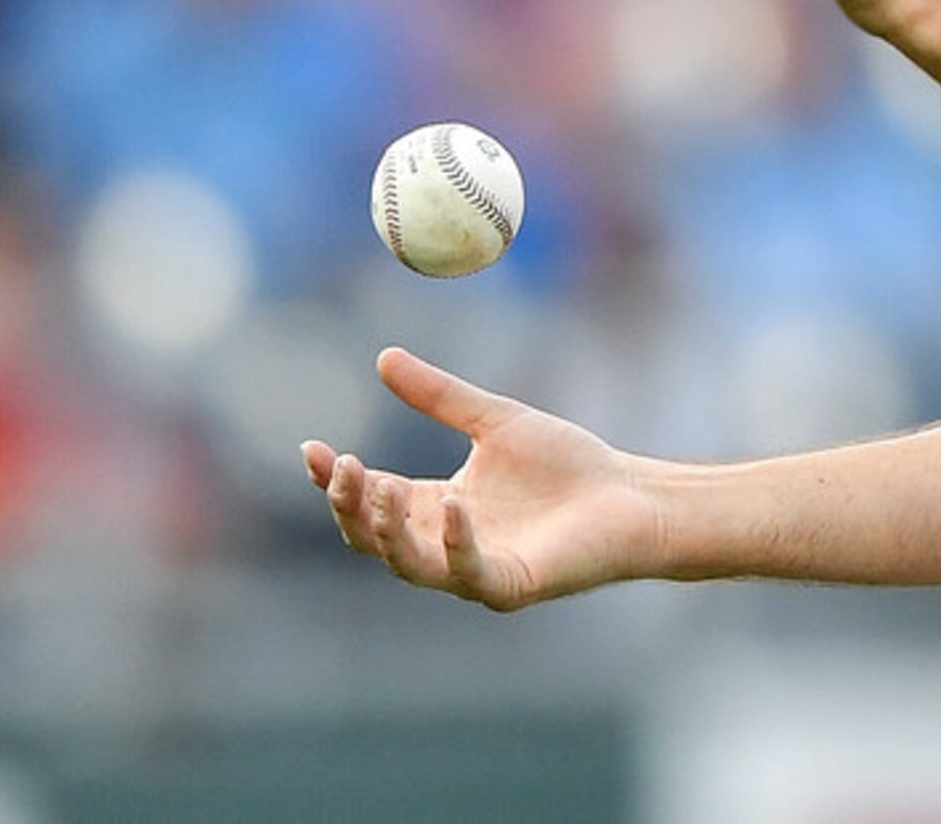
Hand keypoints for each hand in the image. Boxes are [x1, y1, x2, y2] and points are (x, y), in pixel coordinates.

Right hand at [301, 347, 665, 611]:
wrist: (629, 494)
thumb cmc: (566, 465)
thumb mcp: (494, 420)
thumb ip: (439, 396)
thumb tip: (383, 357)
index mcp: (436, 507)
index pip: (371, 498)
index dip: (334, 479)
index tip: (310, 446)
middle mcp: (445, 544)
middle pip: (374, 537)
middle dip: (350, 505)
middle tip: (343, 466)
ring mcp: (475, 570)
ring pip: (408, 564)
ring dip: (388, 530)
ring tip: (383, 487)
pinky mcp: (511, 584)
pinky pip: (470, 573)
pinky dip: (457, 543)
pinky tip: (454, 504)